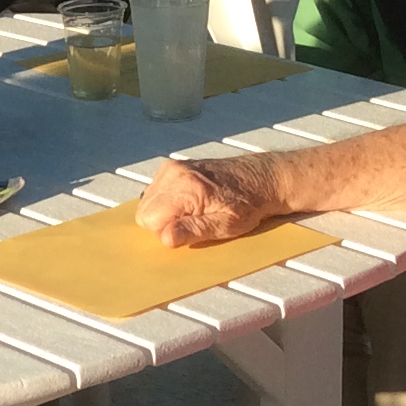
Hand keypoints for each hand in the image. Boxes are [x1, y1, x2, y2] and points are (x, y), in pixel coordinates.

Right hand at [135, 154, 283, 247]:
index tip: (189, 230)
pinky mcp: (173, 167)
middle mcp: (174, 173)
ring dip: (165, 213)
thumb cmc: (248, 204)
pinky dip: (167, 202)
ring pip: (148, 202)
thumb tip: (166, 238)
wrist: (261, 179)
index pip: (149, 220)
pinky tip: (190, 203)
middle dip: (163, 224)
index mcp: (186, 188)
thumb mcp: (226, 225)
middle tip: (192, 223)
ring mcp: (172, 168)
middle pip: (144, 211)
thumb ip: (194, 230)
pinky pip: (155, 192)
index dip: (166, 233)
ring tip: (193, 212)